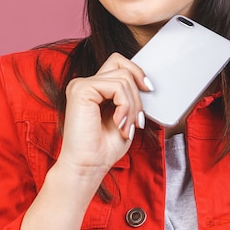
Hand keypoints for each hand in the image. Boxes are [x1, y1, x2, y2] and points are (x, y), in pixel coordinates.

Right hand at [57, 53, 151, 178]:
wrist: (88, 167)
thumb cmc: (104, 148)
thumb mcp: (124, 116)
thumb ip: (128, 96)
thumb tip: (145, 81)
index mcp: (94, 89)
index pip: (118, 62)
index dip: (136, 72)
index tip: (148, 89)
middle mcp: (85, 84)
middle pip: (123, 68)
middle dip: (137, 95)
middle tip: (136, 120)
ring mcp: (81, 85)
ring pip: (123, 78)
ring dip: (132, 106)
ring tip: (127, 126)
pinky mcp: (81, 89)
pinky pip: (117, 87)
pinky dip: (125, 106)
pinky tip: (119, 123)